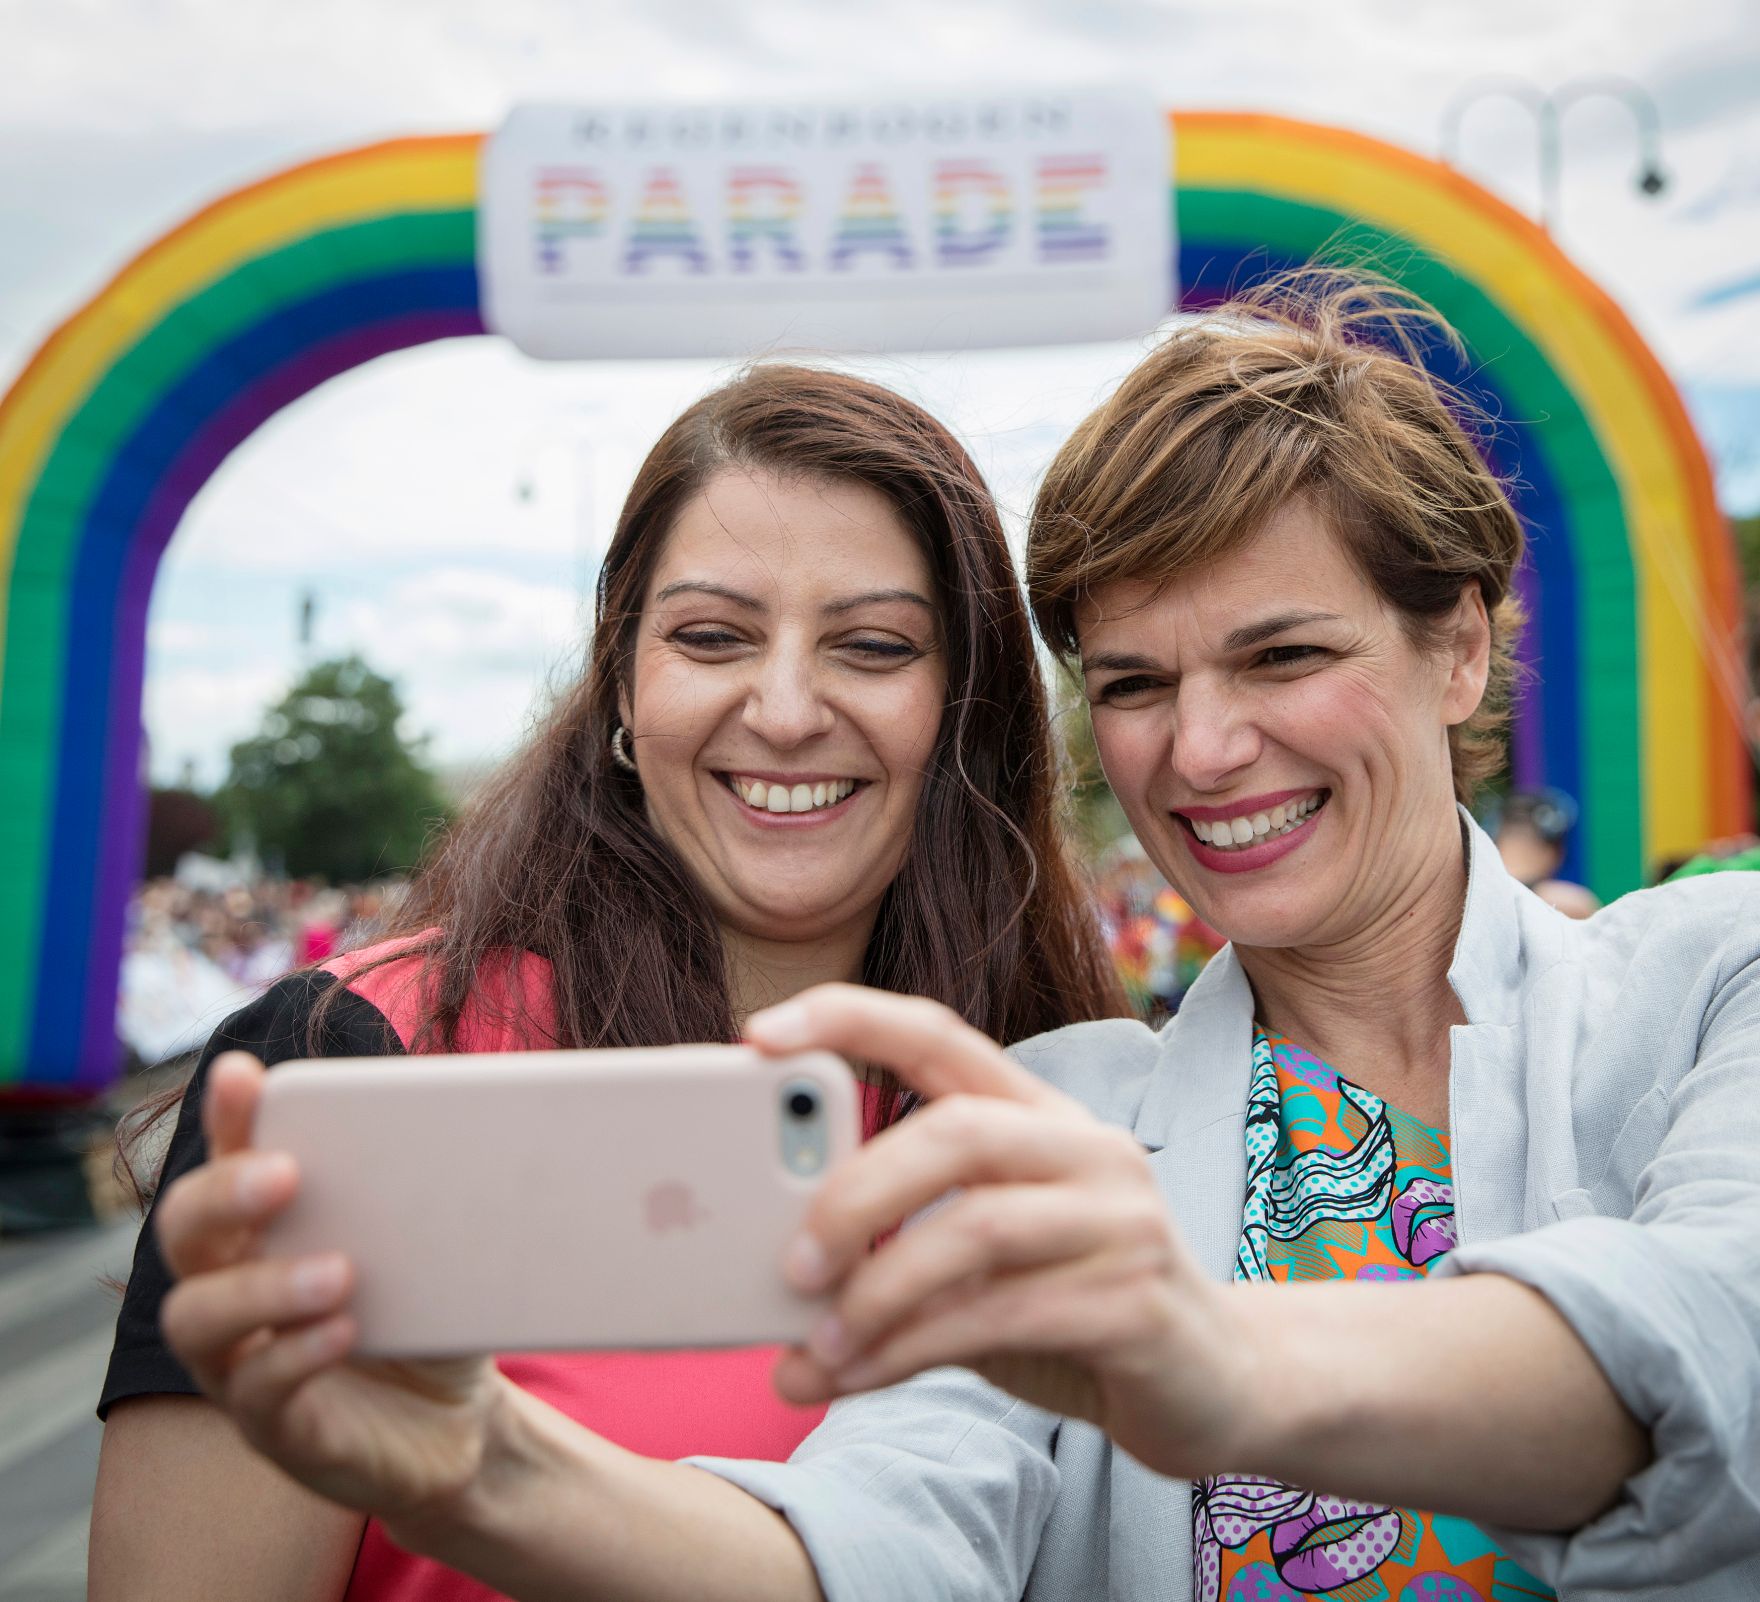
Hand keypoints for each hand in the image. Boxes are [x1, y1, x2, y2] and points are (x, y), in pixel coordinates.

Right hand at [156, 1052, 505, 1519]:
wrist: (468, 1422)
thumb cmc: (440, 1309)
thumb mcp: (446, 1239)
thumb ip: (444, 1180)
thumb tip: (502, 1105)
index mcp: (273, 1227)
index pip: (232, 1158)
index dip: (228, 1117)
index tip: (243, 1073)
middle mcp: (237, 1287)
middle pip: (183, 1230)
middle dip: (222, 1193)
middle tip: (286, 1173)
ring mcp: (244, 1362)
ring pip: (197, 1317)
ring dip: (261, 1287)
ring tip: (339, 1271)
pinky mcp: (278, 1429)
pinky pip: (255, 1393)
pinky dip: (296, 1356)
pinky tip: (344, 1331)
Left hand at [746, 985, 1254, 1477]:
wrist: (1222, 1384)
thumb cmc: (1076, 1305)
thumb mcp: (987, 1257)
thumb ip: (905, 1243)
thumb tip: (772, 1276)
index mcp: (1040, 1114)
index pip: (940, 1033)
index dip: (848, 1019)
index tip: (760, 1032)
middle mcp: (1087, 1148)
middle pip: (954, 1130)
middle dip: (853, 1193)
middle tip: (784, 1262)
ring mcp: (1120, 1221)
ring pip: (975, 1229)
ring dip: (875, 1294)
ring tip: (811, 1347)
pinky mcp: (1134, 1304)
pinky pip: (999, 1318)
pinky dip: (908, 1351)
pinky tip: (858, 1377)